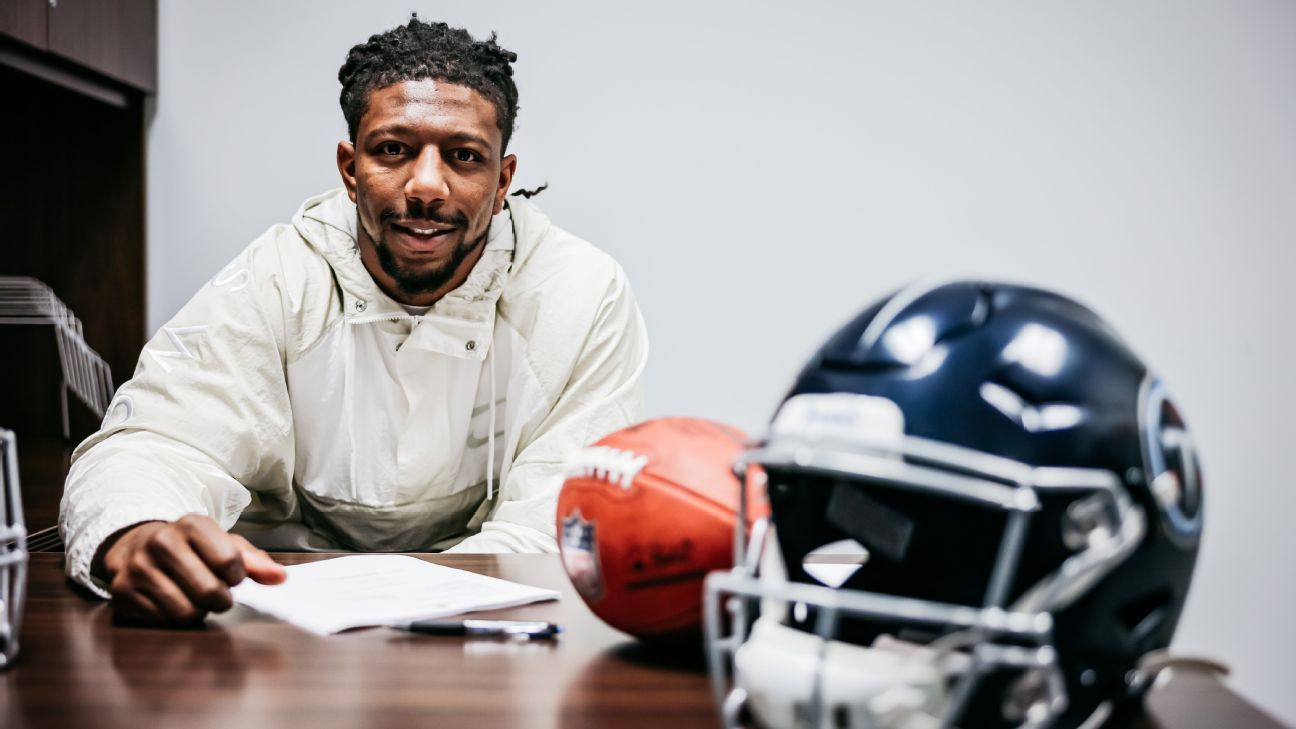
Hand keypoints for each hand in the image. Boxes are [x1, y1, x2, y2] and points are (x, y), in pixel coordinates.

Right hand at [98, 514, 286, 625]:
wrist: (137, 546)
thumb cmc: (192, 549)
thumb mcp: (224, 545)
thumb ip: (255, 562)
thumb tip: (280, 578)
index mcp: (192, 524)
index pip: (229, 562)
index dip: (236, 577)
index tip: (232, 577)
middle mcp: (162, 541)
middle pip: (209, 592)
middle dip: (219, 600)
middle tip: (215, 594)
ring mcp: (139, 567)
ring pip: (185, 612)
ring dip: (196, 611)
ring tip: (192, 596)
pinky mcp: (123, 592)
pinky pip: (161, 622)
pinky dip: (172, 618)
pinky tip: (170, 602)